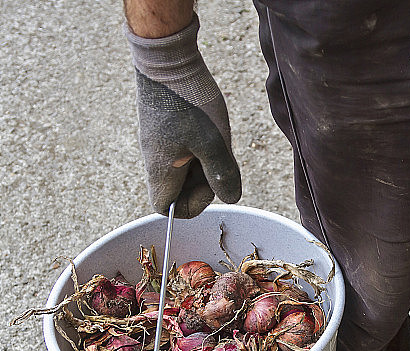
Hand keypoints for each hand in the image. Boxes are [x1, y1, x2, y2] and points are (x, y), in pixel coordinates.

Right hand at [126, 14, 240, 217]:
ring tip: (216, 141)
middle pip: (179, 189)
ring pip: (184, 168)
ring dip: (205, 163)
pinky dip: (200, 147)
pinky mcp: (165, 127)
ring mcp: (159, 142)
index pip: (166, 207)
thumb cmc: (189, 103)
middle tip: (219, 159)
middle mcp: (155, 159)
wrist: (168, 61)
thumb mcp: (213, 142)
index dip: (192, 205)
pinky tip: (211, 129)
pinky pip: (184, 149)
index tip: (211, 185)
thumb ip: (221, 174)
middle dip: (204, 182)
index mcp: (160, 169)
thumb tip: (230, 198)